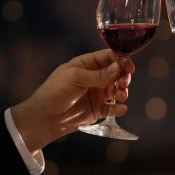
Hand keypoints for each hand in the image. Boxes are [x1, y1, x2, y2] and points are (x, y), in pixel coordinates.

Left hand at [12, 49, 133, 150]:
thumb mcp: (75, 78)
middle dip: (123, 77)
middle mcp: (94, 78)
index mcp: (87, 64)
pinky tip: (121, 108)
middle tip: (123, 83)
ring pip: (117, 90)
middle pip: (117, 73)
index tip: (129, 67)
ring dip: (122, 92)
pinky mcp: (97, 110)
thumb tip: (117, 67)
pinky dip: (119, 108)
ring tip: (120, 96)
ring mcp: (96, 94)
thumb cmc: (54, 92)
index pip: (109, 57)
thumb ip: (97, 75)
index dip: (121, 60)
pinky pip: (113, 108)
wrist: (45, 117)